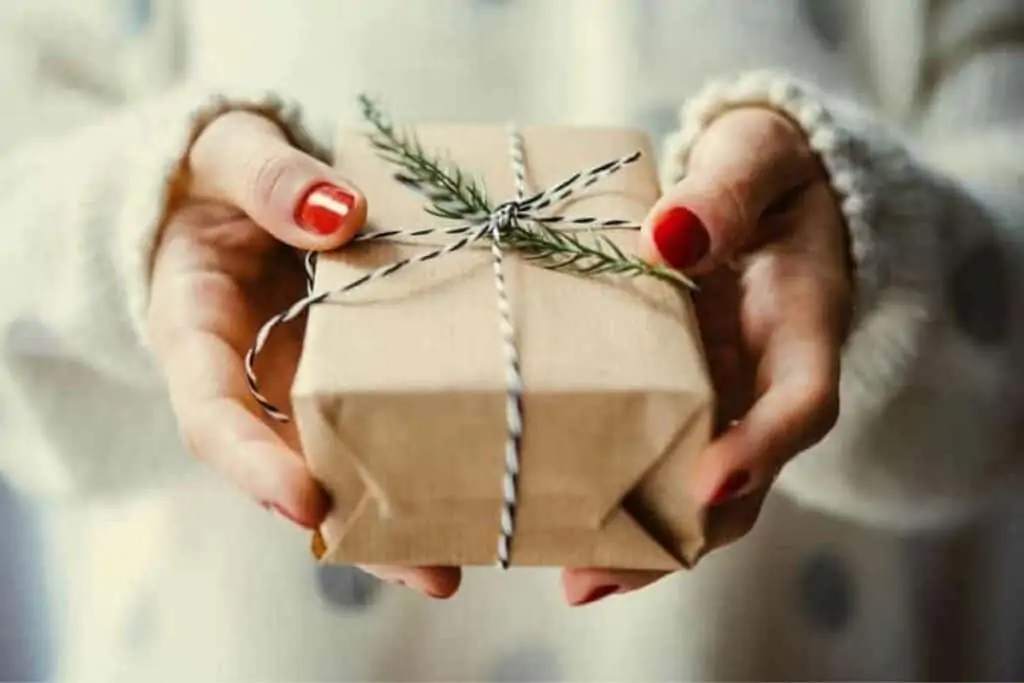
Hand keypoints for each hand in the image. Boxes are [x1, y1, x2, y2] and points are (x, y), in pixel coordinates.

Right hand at [147, 111, 459, 598]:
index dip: (252, 462)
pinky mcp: (354, 373)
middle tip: (429, 571)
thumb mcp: (231, 153)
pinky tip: (479, 483)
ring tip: (466, 558)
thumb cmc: (224, 175)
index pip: (210, 413)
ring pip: (344, 461)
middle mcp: (252, 379)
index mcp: (196, 330)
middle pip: (293, 467)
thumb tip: (340, 212)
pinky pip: (384, 418)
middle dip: (357, 525)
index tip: (303, 502)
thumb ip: (270, 178)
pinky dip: (424, 454)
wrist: (242, 188)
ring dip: (401, 514)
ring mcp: (306, 384)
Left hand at [562, 108, 852, 605]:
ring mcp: (721, 397)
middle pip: (743, 480)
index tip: (712, 480)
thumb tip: (670, 236)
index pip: (800, 402)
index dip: (763, 447)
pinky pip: (657, 456)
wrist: (757, 188)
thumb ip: (726, 191)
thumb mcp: (755, 158)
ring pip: (697, 490)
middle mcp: (763, 380)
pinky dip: (620, 496)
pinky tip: (563, 521)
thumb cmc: (763, 170)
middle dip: (684, 533)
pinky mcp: (679, 396)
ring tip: (576, 577)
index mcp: (801, 324)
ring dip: (644, 541)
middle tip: (603, 575)